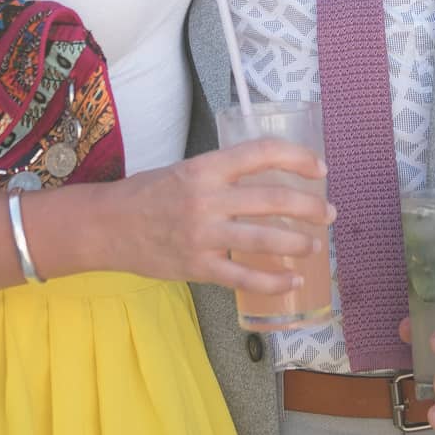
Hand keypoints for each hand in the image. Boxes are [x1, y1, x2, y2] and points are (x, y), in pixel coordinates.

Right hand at [93, 138, 332, 292]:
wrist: (105, 227)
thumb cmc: (145, 195)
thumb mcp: (183, 171)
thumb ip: (221, 176)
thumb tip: (267, 183)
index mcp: (204, 168)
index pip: (262, 153)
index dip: (298, 158)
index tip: (319, 169)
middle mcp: (206, 199)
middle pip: (274, 198)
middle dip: (311, 207)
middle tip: (328, 214)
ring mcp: (203, 235)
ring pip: (266, 239)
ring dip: (299, 244)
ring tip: (313, 246)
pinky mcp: (197, 266)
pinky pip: (244, 276)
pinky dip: (275, 282)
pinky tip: (292, 281)